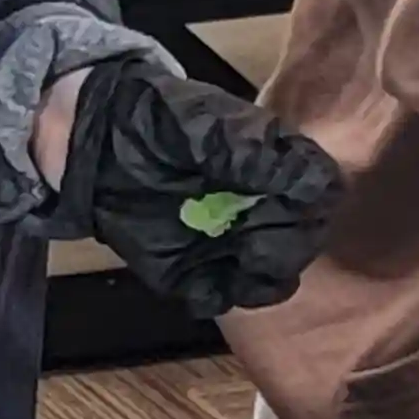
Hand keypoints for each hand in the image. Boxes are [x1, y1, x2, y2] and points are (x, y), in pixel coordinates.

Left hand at [57, 59, 342, 318]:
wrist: (97, 140)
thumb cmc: (161, 121)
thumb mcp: (211, 127)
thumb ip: (259, 157)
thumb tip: (322, 185)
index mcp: (275, 171)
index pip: (320, 198)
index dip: (315, 208)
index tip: (299, 205)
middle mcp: (262, 212)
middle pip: (300, 243)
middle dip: (288, 243)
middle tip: (258, 231)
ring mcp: (229, 245)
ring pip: (270, 279)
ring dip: (262, 275)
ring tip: (239, 256)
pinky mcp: (192, 272)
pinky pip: (218, 298)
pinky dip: (216, 295)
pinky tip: (204, 281)